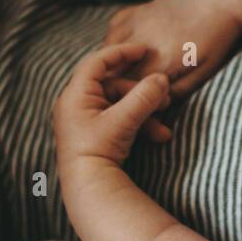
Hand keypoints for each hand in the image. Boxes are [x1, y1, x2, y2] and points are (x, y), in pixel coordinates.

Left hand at [54, 43, 170, 166]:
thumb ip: (144, 96)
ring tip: (164, 128)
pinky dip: (139, 124)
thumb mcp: (124, 120)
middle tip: (166, 99)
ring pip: (120, 105)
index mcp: (75, 95)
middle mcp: (76, 105)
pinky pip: (119, 120)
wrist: (89, 189)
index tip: (143, 50)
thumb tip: (162, 79)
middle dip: (143, 93)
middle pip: (114, 86)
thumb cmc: (99, 151)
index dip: (122, 53)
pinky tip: (158, 137)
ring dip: (146, 113)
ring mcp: (85, 121)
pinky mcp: (94, 135)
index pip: (98, 62)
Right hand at [102, 0, 241, 99]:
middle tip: (133, 91)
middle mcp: (141, 41)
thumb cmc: (215, 43)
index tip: (138, 106)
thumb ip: (175, 92)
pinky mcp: (131, 11)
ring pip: (108, 53)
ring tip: (130, 73)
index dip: (130, 101)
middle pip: (113, 73)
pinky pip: (111, 34)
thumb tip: (152, 106)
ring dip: (115, 66)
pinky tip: (130, 51)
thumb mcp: (201, 75)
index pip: (127, 89)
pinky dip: (115, 45)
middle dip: (118, 86)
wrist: (218, 3)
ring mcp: (134, 22)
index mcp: (160, 60)